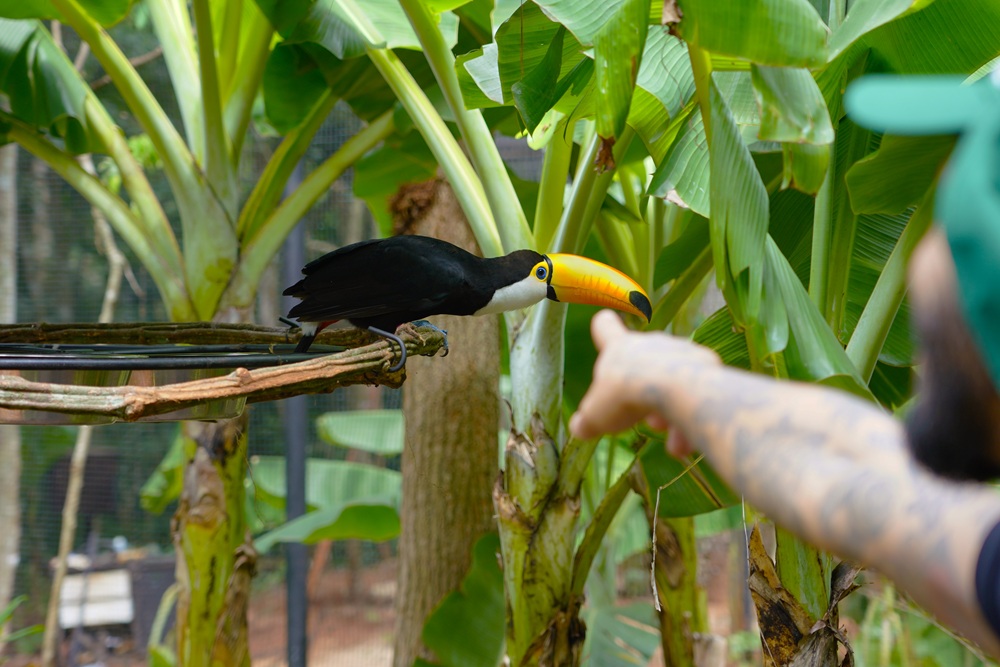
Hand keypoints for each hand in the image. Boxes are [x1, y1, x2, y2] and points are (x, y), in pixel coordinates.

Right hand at [568, 310, 719, 455]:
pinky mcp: (708, 364)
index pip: (605, 326)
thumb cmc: (626, 396)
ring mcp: (681, 350)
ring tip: (666, 432)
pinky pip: (696, 390)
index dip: (602, 330)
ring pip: (672, 379)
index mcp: (620, 347)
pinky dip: (689, 416)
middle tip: (642, 417)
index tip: (602, 330)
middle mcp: (651, 343)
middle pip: (642, 362)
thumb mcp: (596, 415)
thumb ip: (587, 421)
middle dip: (642, 391)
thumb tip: (578, 428)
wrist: (674, 387)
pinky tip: (683, 443)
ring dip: (668, 408)